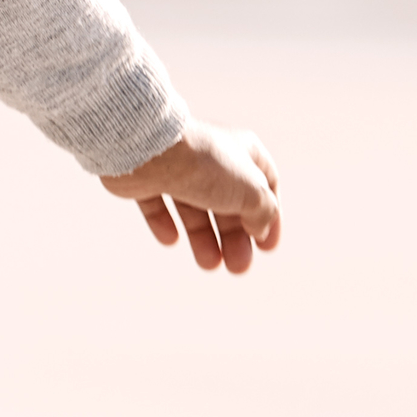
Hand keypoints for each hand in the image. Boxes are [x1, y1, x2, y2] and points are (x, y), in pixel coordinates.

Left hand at [103, 122, 281, 277]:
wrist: (149, 151)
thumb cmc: (205, 165)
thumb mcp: (251, 192)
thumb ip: (263, 212)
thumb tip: (259, 228)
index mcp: (242, 149)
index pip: (265, 183)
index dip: (269, 216)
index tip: (267, 248)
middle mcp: (211, 155)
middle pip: (229, 201)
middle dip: (235, 236)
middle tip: (239, 267)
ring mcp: (178, 165)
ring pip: (194, 207)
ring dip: (203, 237)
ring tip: (209, 264)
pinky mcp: (147, 176)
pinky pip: (157, 203)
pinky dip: (164, 222)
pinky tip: (170, 239)